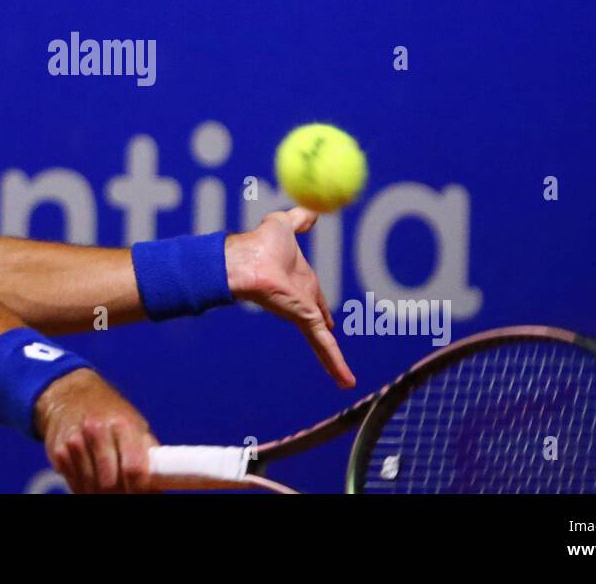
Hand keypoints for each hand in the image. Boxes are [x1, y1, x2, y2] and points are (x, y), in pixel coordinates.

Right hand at [35, 367, 158, 492]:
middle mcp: (97, 431)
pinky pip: (74, 485)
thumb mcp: (135, 423)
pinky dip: (85, 489)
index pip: (134, 468)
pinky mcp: (59, 452)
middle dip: (121, 494)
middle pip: (110, 483)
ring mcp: (75, 442)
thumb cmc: (111, 413)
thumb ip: (147, 450)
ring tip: (111, 489)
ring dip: (101, 494)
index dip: (140, 488)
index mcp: (123, 424)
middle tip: (126, 493)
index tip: (144, 493)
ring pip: (91, 487)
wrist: (71, 395)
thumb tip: (164, 479)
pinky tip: (92, 481)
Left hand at [226, 206, 355, 387]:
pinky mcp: (304, 320)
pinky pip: (325, 345)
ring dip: (334, 363)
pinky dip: (336, 364)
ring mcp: (303, 312)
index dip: (321, 306)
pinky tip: (347, 382)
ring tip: (346, 382)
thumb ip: (298, 219)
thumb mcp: (284, 224)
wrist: (248, 259)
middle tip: (333, 347)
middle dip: (326, 338)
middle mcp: (301, 299)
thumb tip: (313, 212)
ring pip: (323, 342)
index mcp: (300, 279)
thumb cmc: (260, 242)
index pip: (313, 296)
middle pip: (319, 323)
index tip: (327, 317)